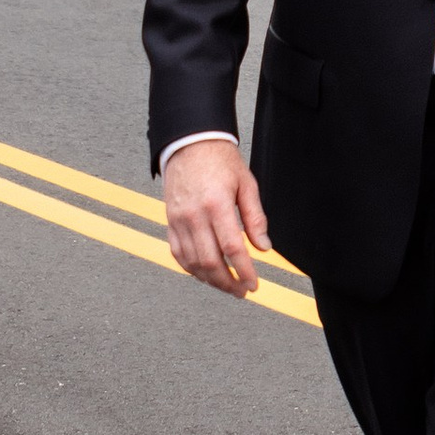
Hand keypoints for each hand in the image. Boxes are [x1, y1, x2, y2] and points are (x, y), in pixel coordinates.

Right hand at [162, 138, 273, 297]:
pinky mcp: (170, 222)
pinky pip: (178, 254)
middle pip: (211, 261)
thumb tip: (264, 247)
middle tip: (243, 291)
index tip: (253, 284)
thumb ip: (255, 218)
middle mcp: (195, 215)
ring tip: (228, 286)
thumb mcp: (246, 183)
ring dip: (211, 280)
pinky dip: (192, 269)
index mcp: (217, 204)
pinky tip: (206, 274)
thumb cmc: (220, 160)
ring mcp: (179, 220)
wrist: (189, 143)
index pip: (232, 247)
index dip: (244, 270)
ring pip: (193, 263)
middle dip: (229, 282)